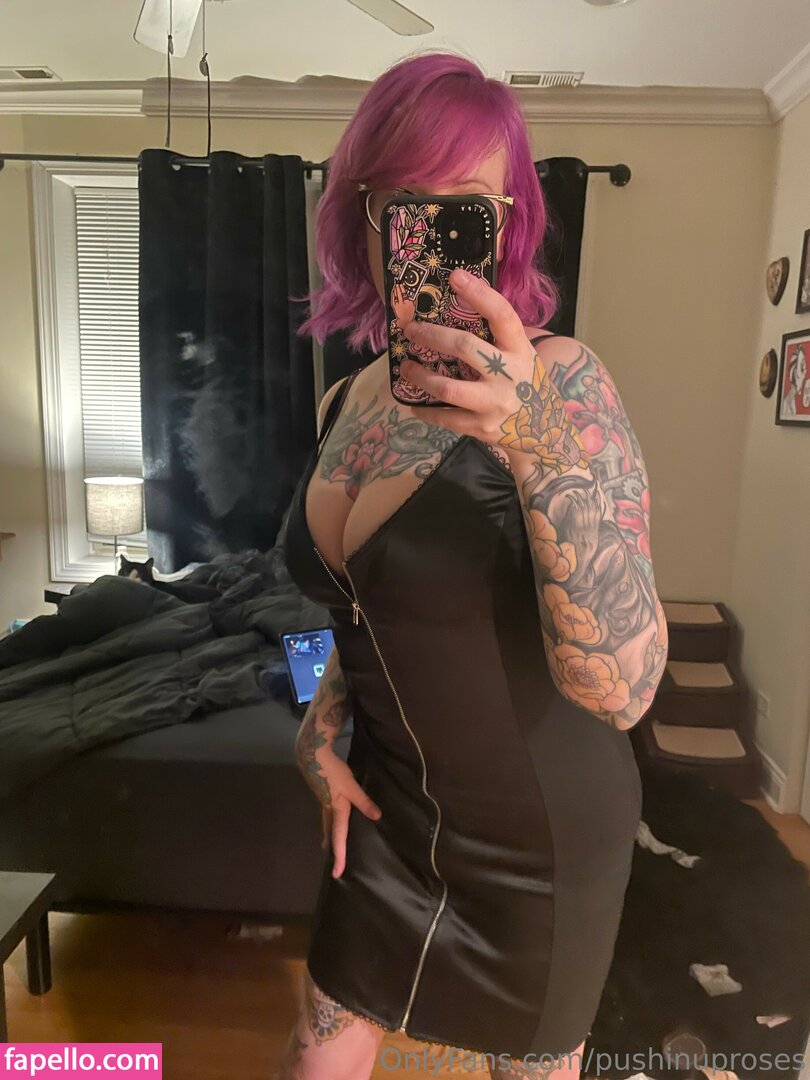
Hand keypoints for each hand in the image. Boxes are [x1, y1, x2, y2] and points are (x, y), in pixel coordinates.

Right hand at [298, 742, 381, 878]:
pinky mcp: (324, 794)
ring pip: (328, 824)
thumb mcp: (351, 786)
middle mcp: (328, 810)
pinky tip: (334, 818)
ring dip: (332, 837)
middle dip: (333, 849)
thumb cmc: (332, 772)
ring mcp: (324, 802)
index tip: (337, 873)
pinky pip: (328, 815)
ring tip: (332, 846)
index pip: (339, 838)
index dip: (340, 856)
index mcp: (336, 811)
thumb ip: (363, 801)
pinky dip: (331, 823)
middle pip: (331, 834)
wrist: (313, 757)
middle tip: (335, 864)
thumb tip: (377, 817)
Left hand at [398, 267, 551, 456]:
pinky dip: (426, 410)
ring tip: (406, 368)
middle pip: (465, 348)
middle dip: (433, 336)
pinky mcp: (482, 427)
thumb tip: (458, 308)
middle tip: (410, 330)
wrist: (546, 432)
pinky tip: (414, 404)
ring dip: (420, 376)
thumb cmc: (526, 384)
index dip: (479, 294)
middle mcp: (509, 375)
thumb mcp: (523, 356)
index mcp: (520, 350)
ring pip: (448, 387)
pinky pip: (445, 417)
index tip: (455, 277)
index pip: (502, 315)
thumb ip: (498, 338)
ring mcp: (495, 403)